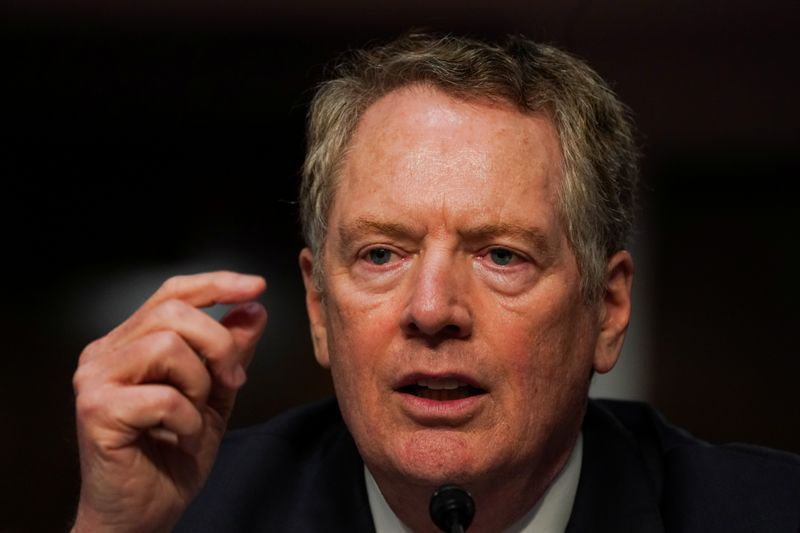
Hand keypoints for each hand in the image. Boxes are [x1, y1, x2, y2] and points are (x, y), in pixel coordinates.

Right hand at [71, 271, 267, 532]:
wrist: (142, 515)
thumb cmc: (174, 456)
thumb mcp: (215, 396)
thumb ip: (231, 353)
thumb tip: (253, 308)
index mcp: (129, 343)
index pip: (172, 293)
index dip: (216, 284)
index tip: (258, 287)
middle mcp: (104, 354)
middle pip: (174, 311)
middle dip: (220, 344)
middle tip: (233, 383)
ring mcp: (94, 380)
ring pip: (168, 346)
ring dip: (200, 386)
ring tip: (196, 418)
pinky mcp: (96, 411)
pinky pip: (163, 396)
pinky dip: (188, 421)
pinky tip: (183, 441)